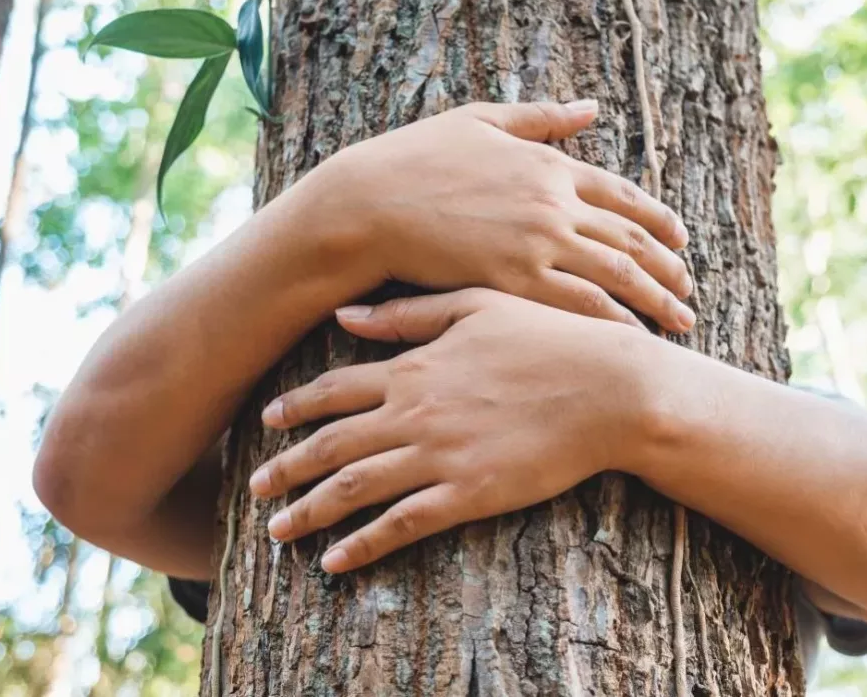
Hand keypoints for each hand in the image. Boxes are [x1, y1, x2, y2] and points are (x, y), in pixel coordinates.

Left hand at [247, 289, 656, 572]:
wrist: (609, 388)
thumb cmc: (551, 339)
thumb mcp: (477, 305)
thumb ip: (408, 314)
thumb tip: (345, 315)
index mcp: (416, 366)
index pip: (336, 389)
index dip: (296, 408)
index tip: (266, 422)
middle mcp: (416, 412)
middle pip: (331, 445)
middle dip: (286, 469)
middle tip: (256, 488)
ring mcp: (439, 456)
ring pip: (354, 489)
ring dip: (309, 512)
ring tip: (279, 532)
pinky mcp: (468, 494)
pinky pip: (401, 525)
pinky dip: (362, 545)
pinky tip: (334, 561)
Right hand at [312, 101, 695, 331]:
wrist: (368, 204)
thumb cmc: (413, 159)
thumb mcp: (480, 121)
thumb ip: (541, 118)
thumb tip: (591, 107)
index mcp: (549, 164)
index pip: (623, 195)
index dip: (658, 220)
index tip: (680, 239)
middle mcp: (554, 203)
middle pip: (631, 240)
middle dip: (668, 268)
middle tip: (690, 290)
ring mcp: (537, 243)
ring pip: (616, 277)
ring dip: (655, 301)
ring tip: (679, 321)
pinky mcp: (513, 280)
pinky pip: (579, 306)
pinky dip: (613, 323)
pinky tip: (632, 339)